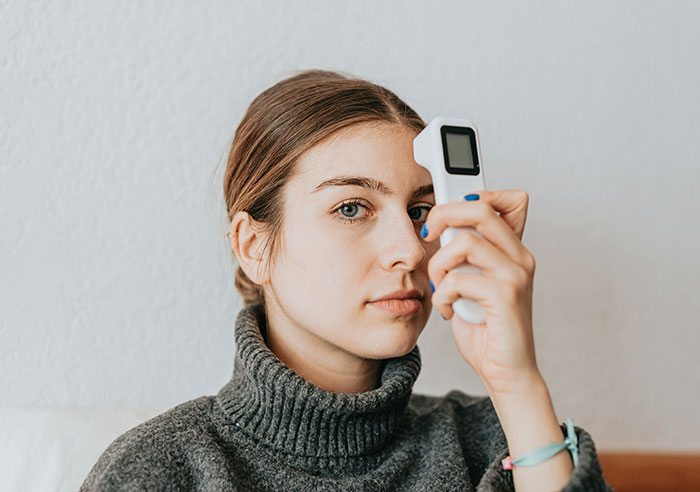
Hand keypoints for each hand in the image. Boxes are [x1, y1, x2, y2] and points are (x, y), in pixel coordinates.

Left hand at [422, 190, 538, 395]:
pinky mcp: (506, 296)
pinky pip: (458, 279)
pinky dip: (443, 295)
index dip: (476, 194)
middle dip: (442, 215)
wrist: (506, 371)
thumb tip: (438, 227)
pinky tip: (449, 311)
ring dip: (438, 265)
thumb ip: (465, 255)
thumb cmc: (485, 328)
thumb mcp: (472, 282)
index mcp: (513, 249)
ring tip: (439, 288)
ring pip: (464, 241)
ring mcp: (516, 274)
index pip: (508, 198)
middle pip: (480, 208)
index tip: (445, 216)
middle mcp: (520, 256)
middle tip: (428, 236)